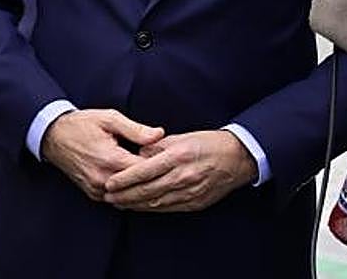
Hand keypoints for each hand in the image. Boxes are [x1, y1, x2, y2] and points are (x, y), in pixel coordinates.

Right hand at [40, 109, 163, 201]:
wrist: (53, 136)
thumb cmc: (82, 124)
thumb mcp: (110, 118)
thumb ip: (136, 129)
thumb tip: (159, 134)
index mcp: (110, 159)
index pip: (144, 170)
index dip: (160, 165)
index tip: (171, 159)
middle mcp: (103, 179)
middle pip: (138, 187)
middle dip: (154, 179)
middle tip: (169, 171)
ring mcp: (97, 190)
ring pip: (129, 197)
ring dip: (142, 188)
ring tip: (156, 178)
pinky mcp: (93, 194)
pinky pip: (117, 199)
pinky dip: (129, 193)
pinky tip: (139, 184)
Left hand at [103, 130, 254, 211]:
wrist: (238, 158)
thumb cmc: (209, 143)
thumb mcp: (182, 137)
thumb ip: (158, 146)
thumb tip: (138, 154)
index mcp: (178, 156)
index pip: (144, 171)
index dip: (124, 179)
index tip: (109, 183)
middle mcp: (183, 176)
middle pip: (147, 191)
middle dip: (125, 196)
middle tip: (108, 197)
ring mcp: (190, 192)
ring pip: (156, 203)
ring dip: (135, 205)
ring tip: (119, 203)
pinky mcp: (195, 203)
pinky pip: (169, 208)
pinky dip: (152, 208)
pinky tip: (141, 207)